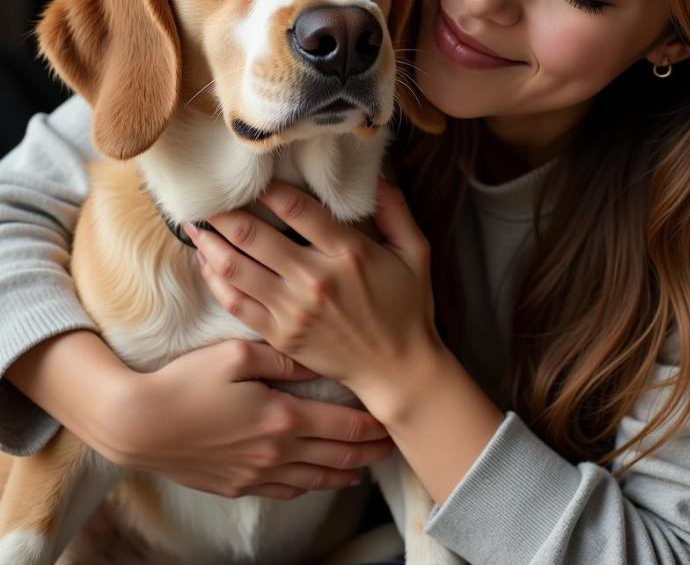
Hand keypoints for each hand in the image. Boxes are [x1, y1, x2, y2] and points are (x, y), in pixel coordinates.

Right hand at [113, 339, 394, 498]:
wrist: (137, 425)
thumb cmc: (186, 381)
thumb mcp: (236, 355)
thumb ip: (283, 357)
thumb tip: (319, 358)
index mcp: (282, 417)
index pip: (343, 426)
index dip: (374, 426)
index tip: (395, 421)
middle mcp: (276, 452)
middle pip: (337, 456)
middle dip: (370, 452)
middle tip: (395, 446)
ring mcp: (256, 474)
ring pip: (315, 479)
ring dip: (346, 473)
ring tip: (367, 467)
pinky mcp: (236, 486)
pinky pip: (284, 492)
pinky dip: (310, 487)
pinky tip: (320, 483)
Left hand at [188, 175, 444, 411]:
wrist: (397, 369)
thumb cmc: (408, 307)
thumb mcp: (415, 252)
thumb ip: (396, 210)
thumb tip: (376, 174)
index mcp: (348, 253)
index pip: (296, 208)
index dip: (269, 187)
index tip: (255, 176)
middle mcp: (315, 279)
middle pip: (254, 235)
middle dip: (225, 211)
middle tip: (210, 196)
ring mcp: (293, 310)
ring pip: (235, 267)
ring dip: (210, 242)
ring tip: (196, 223)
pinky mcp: (279, 335)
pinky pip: (235, 303)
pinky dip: (214, 279)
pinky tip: (205, 261)